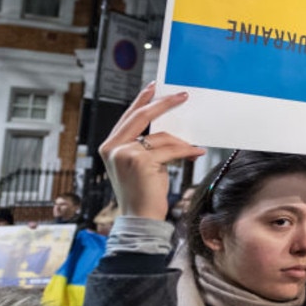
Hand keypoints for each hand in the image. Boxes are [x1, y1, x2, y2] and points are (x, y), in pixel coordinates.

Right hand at [98, 83, 205, 219]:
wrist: (141, 217)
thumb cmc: (144, 192)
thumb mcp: (142, 164)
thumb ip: (148, 146)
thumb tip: (172, 131)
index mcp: (110, 146)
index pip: (128, 117)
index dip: (142, 100)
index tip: (154, 87)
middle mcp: (113, 147)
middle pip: (141, 116)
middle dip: (164, 103)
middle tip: (183, 95)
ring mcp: (125, 153)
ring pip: (162, 137)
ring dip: (181, 143)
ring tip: (193, 150)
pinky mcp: (140, 160)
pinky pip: (170, 149)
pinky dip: (185, 151)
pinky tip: (196, 153)